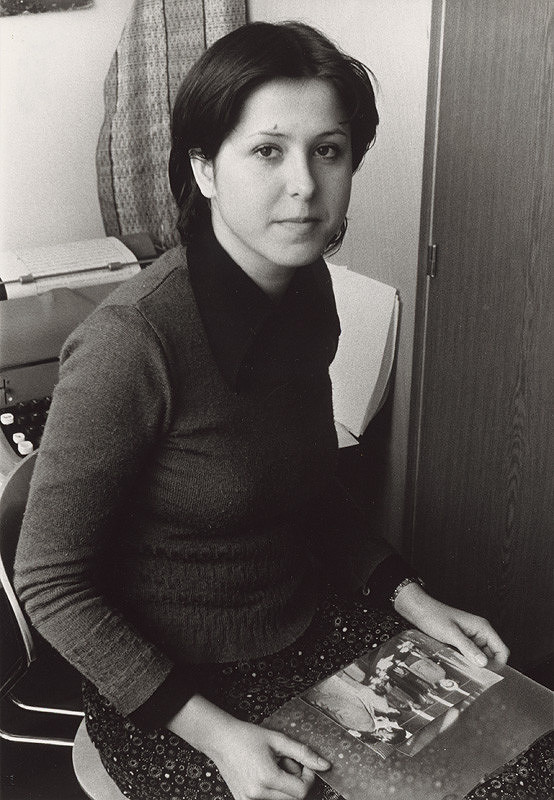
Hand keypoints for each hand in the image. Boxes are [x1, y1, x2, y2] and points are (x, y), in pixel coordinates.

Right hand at [208, 720, 328, 799]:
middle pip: (293, 798)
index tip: (303, 764)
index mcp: (267, 777)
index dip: (308, 778)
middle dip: (296, 781)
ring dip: (284, 787)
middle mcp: (257, 794)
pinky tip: (263, 775)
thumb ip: (303, 753)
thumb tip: (325, 766)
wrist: (220, 739)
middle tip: (285, 762)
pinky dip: (272, 790)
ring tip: (273, 767)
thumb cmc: (247, 736)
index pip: (301, 792)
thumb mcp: (278, 739)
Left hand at [393, 582, 509, 665]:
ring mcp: (471, 638)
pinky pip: (470, 656)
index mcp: (482, 628)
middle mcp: (479, 633)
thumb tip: (484, 663)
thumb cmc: (434, 616)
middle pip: (492, 656)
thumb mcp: (451, 633)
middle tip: (474, 678)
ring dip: (474, 666)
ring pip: (480, 658)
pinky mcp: (462, 642)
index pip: (502, 650)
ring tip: (465, 673)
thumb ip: (467, 647)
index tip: (488, 676)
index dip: (499, 665)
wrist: (419, 610)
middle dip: (485, 667)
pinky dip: (466, 662)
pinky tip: (458, 667)